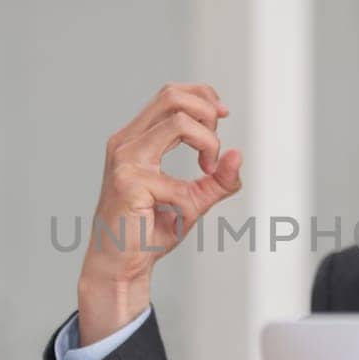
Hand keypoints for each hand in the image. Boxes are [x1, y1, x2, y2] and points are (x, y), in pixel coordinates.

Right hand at [76, 83, 242, 344]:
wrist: (120, 265)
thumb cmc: (149, 232)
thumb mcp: (192, 200)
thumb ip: (218, 180)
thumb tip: (238, 155)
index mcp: (135, 138)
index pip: (171, 94)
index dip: (204, 98)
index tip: (222, 120)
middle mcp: (126, 142)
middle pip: (173, 95)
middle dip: (208, 115)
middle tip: (213, 152)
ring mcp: (124, 159)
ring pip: (179, 122)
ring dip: (207, 144)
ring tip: (207, 173)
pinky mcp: (127, 182)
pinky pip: (178, 181)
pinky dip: (189, 201)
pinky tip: (180, 215)